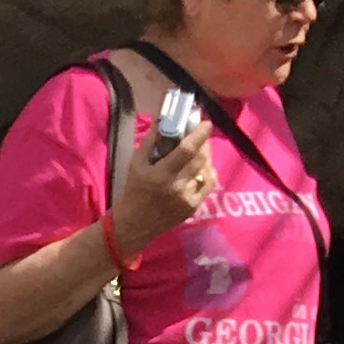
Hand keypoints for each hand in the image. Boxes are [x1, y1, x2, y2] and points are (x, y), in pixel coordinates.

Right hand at [109, 116, 213, 261]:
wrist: (134, 225)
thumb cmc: (134, 191)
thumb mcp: (136, 163)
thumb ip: (150, 141)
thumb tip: (163, 119)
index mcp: (161, 174)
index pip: (187, 150)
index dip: (199, 134)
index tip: (206, 123)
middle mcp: (177, 186)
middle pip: (200, 158)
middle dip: (204, 142)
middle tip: (202, 133)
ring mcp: (187, 198)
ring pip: (206, 169)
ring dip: (205, 156)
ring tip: (200, 149)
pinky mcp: (193, 207)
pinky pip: (208, 184)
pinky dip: (209, 172)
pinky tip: (203, 168)